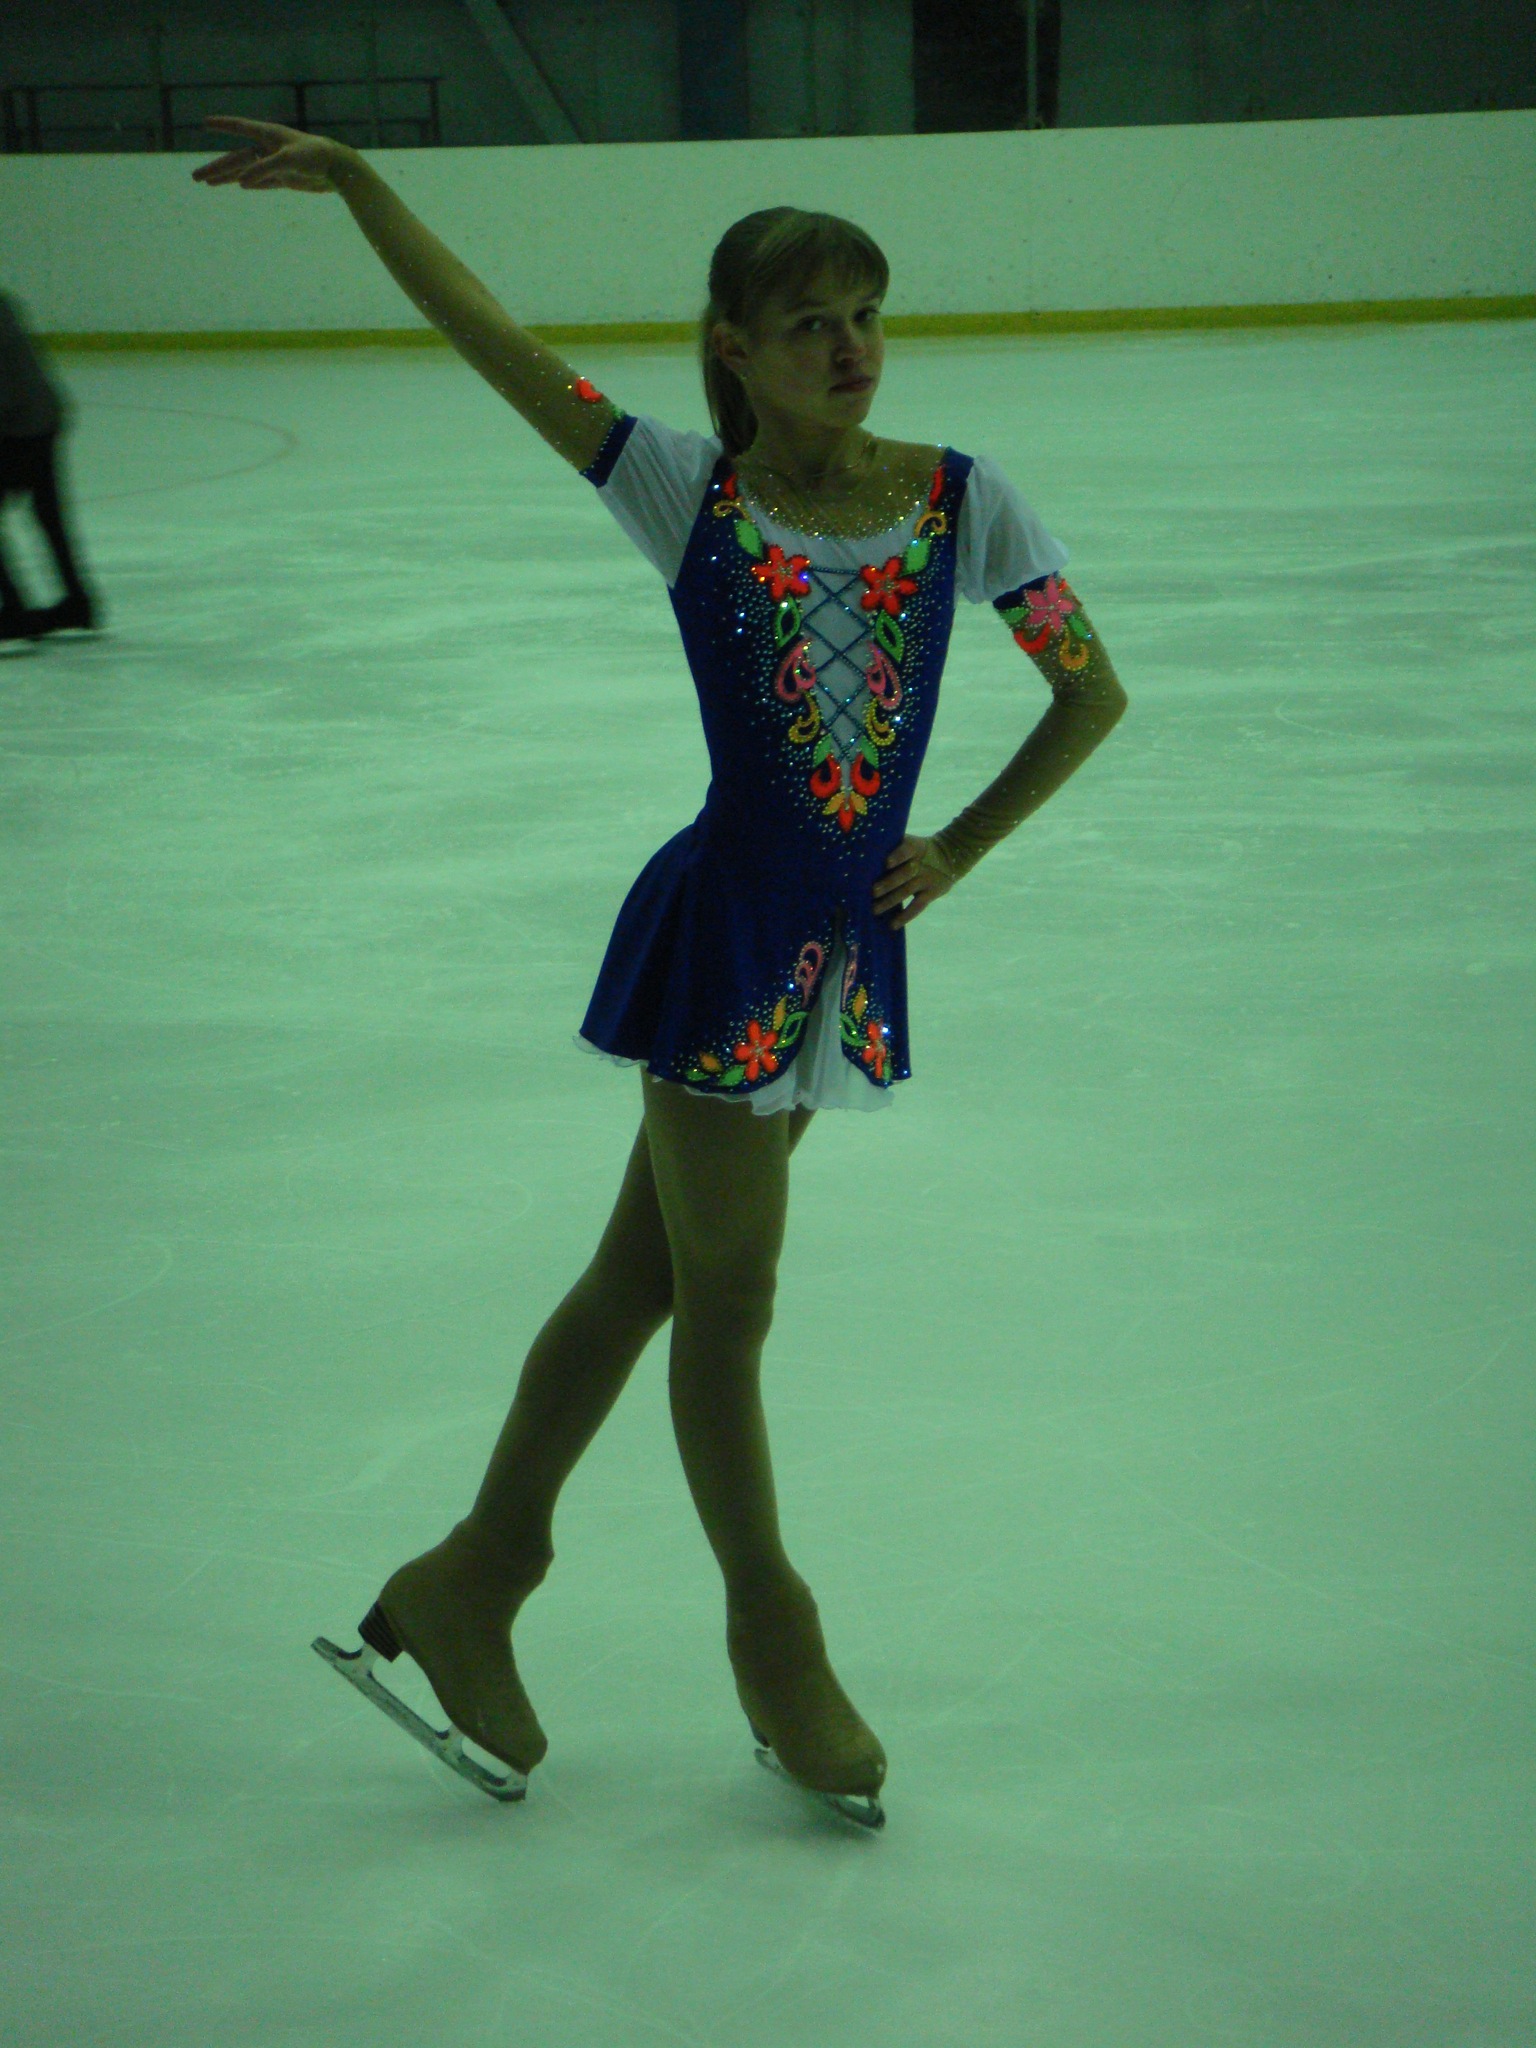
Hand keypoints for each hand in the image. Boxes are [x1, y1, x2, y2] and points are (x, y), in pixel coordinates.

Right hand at [191, 116, 349, 193]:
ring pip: (244, 172)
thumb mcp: (288, 161)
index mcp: (267, 135)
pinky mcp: (283, 177)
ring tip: (206, 183)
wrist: (337, 168)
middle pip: (235, 159)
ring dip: (225, 177)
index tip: (205, 122)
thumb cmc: (314, 156)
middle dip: (215, 167)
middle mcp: (267, 148)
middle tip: (194, 177)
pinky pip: (260, 181)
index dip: (223, 125)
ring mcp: (274, 164)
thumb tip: (241, 184)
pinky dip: (248, 183)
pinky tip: (235, 185)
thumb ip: (263, 170)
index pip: (239, 128)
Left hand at [872, 834, 957, 930]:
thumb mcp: (912, 842)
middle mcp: (921, 864)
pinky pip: (917, 907)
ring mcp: (927, 880)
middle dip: (888, 883)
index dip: (898, 856)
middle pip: (904, 874)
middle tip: (873, 892)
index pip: (907, 850)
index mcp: (915, 848)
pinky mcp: (931, 894)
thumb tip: (864, 851)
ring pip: (907, 891)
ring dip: (890, 901)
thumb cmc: (920, 850)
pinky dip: (905, 916)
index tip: (887, 863)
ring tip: (875, 910)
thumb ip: (893, 845)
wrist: (950, 857)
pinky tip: (893, 924)